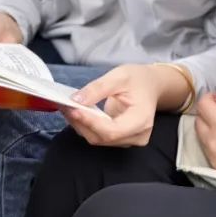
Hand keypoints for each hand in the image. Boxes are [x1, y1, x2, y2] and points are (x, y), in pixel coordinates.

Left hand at [61, 64, 184, 147]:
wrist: (151, 86)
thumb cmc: (139, 79)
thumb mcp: (119, 76)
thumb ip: (97, 88)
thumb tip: (76, 100)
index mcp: (142, 120)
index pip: (112, 130)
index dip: (90, 122)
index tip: (73, 109)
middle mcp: (137, 136)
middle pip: (102, 137)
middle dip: (81, 122)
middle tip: (65, 105)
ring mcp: (129, 140)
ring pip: (98, 139)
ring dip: (80, 124)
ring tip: (67, 107)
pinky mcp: (120, 140)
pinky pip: (99, 136)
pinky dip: (86, 125)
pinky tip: (77, 112)